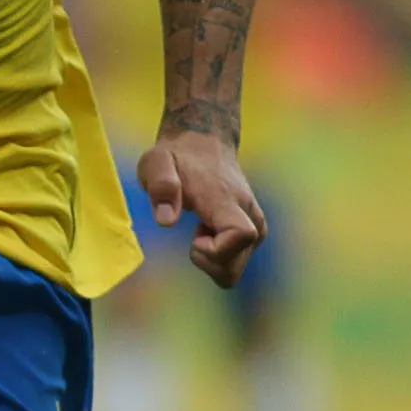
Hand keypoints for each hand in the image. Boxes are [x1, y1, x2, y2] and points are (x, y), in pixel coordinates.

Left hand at [134, 128, 266, 289]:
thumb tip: (167, 221)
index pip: (241, 234)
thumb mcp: (156, 162)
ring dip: (213, 259)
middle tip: (194, 235)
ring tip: (200, 229)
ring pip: (237, 268)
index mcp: (225, 199)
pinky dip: (220, 256)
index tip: (194, 236)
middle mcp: (249, 213)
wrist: (204, 142)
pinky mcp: (255, 229)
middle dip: (209, 262)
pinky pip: (237, 261)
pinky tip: (208, 232)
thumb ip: (161, 186)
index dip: (214, 249)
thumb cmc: (176, 155)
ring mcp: (255, 222)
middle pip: (237, 265)